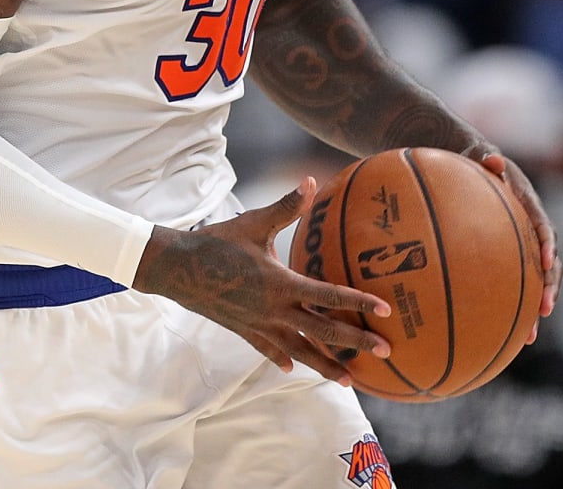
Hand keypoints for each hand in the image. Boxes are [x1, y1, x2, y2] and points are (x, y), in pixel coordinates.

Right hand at [132, 178, 393, 384]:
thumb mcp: (254, 223)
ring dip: (326, 365)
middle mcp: (274, 310)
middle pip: (324, 332)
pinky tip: (292, 369)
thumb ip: (286, 207)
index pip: (329, 296)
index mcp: (281, 284)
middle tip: (386, 352)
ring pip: (300, 351)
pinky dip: (282, 358)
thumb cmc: (217, 242)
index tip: (385, 312)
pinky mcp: (243, 331)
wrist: (176, 269)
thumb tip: (311, 181)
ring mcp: (259, 325)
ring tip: (349, 381)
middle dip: (356, 343)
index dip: (359, 303)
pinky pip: (268, 350)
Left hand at [463, 142, 560, 343]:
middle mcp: (532, 224)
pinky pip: (520, 280)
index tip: (546, 261)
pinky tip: (507, 332)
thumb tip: (492, 159)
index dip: (547, 243)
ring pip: (539, 277)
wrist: (472, 162)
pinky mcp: (514, 253)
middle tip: (545, 308)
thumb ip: (484, 158)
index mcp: (527, 202)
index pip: (542, 225)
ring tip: (530, 333)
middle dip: (549, 286)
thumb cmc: (472, 159)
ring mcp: (525, 242)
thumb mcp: (477, 154)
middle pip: (549, 259)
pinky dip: (518, 304)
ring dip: (537, 303)